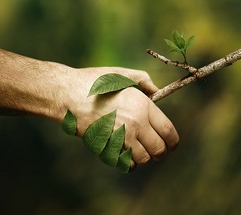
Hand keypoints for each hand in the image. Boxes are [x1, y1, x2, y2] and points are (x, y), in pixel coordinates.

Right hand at [56, 66, 178, 166]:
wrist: (67, 95)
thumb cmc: (94, 83)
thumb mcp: (121, 75)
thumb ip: (143, 80)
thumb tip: (157, 89)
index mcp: (142, 106)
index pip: (168, 131)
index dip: (173, 142)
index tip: (172, 145)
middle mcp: (134, 124)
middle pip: (158, 149)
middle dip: (160, 152)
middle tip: (156, 149)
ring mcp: (119, 138)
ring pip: (143, 159)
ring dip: (144, 158)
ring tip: (140, 150)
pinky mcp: (105, 147)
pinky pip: (125, 164)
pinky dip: (129, 162)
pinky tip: (125, 153)